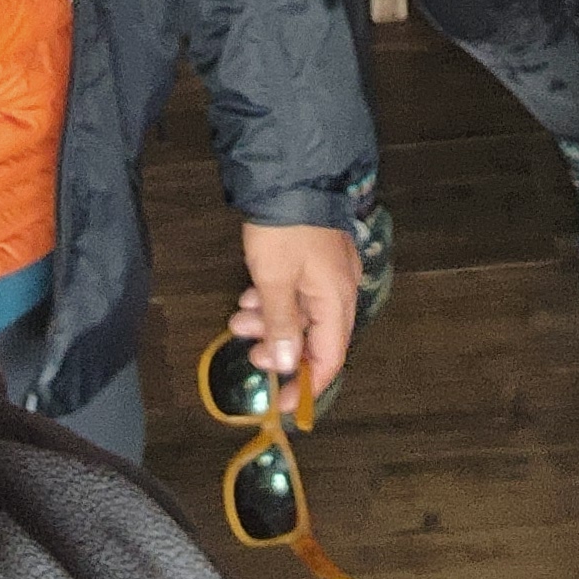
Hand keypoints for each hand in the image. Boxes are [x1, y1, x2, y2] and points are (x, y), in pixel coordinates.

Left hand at [226, 221, 360, 398]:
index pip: (329, 358)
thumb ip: (282, 325)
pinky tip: (250, 295)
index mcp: (336, 300)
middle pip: (314, 338)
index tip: (281, 403)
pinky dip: (274, 300)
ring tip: (238, 317)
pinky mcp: (314, 258)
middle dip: (279, 347)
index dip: (307, 385)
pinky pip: (297, 292)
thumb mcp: (274, 279)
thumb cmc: (283, 230)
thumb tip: (287, 365)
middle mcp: (339, 289)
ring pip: (301, 313)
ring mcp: (328, 272)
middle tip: (248, 350)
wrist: (289, 174)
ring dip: (270, 321)